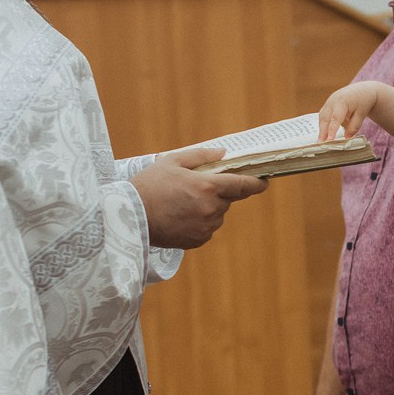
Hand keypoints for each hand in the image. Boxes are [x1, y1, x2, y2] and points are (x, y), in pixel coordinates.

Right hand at [131, 149, 265, 248]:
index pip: (243, 185)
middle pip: (227, 199)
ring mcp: (206, 227)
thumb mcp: (172, 162)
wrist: (129, 218)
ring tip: (181, 203)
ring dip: (208, 208)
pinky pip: (207, 228)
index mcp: (208, 187)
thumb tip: (223, 154)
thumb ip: (201, 156)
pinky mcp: (198, 241)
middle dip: (217, 192)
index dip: (256, 183)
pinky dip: (199, 222)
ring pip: (217, 215)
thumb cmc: (149, 185)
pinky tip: (179, 216)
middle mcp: (211, 209)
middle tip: (193, 188)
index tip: (264, 181)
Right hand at [319, 82, 382, 140]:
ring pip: (322, 117)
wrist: (362, 90)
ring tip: (321, 142)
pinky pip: (323, 115)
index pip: (336, 118)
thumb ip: (354, 126)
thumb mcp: (361, 114)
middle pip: (325, 118)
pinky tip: (323, 134)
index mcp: (343, 102)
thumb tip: (346, 138)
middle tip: (320, 144)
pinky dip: (322, 124)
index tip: (329, 140)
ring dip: (321, 129)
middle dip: (322, 131)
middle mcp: (333, 101)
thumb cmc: (363, 102)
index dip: (331, 130)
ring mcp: (329, 102)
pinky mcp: (327, 104)